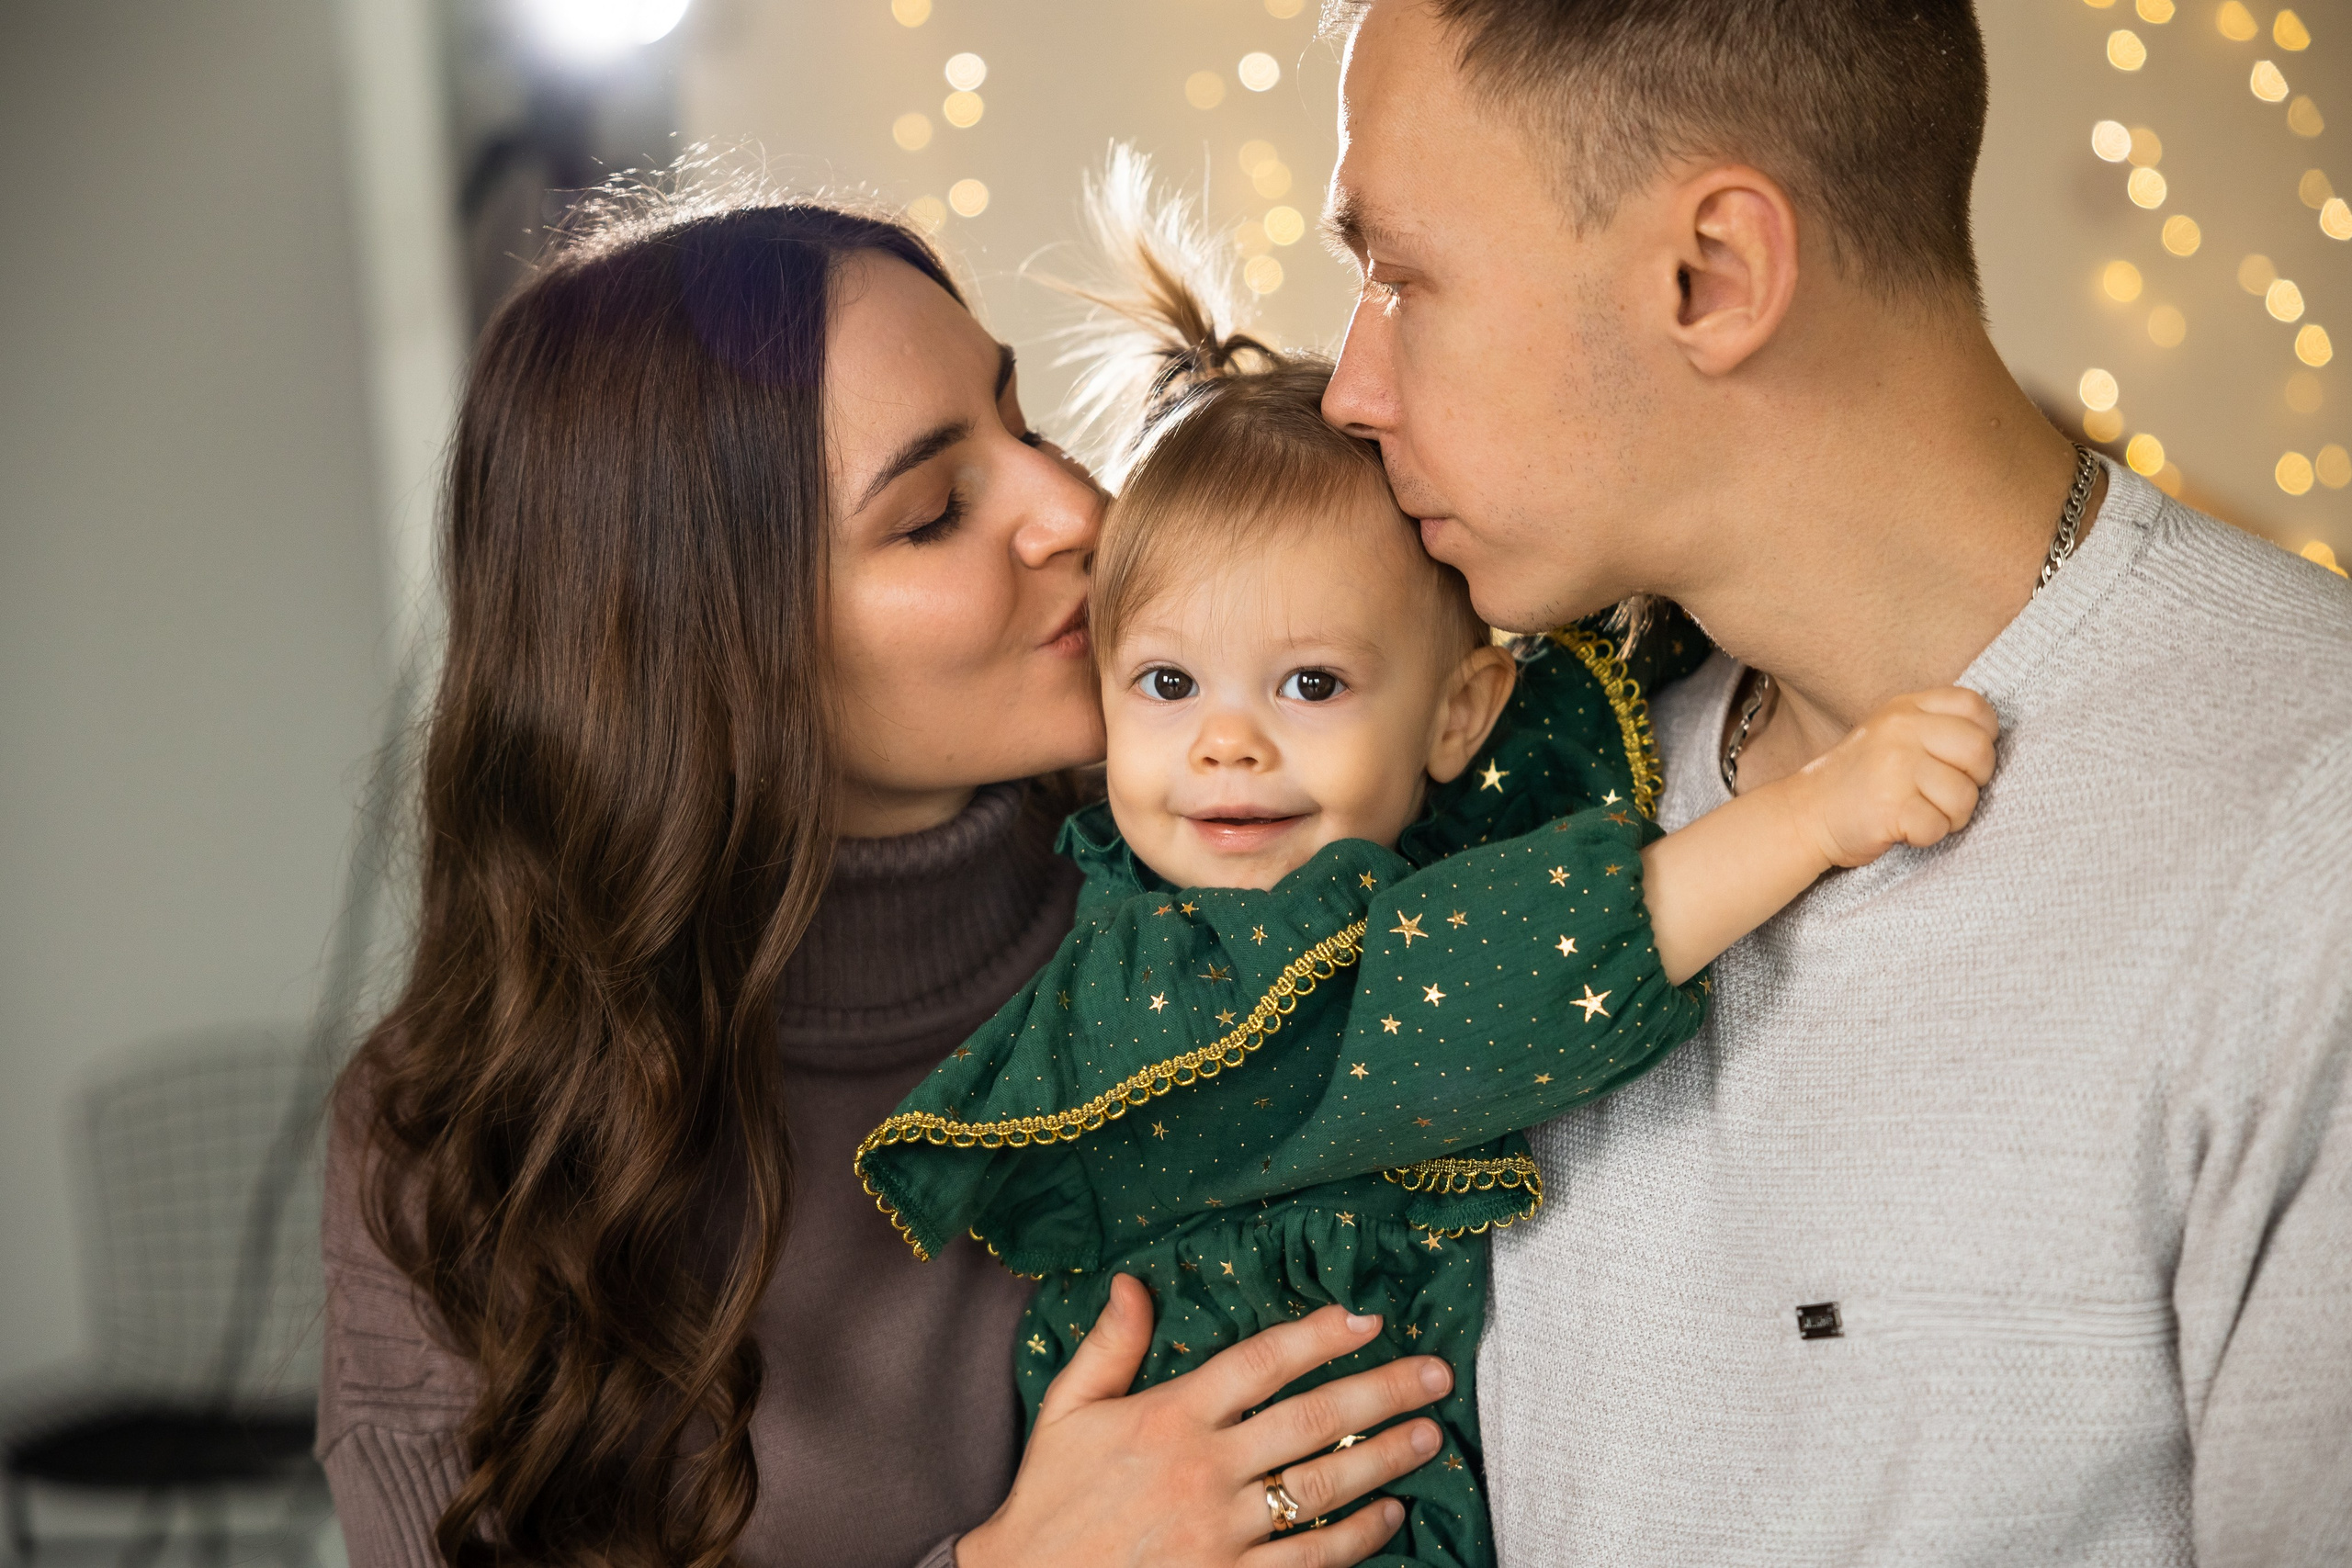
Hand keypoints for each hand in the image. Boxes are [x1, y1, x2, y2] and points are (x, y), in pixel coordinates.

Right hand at [957, 1274, 1448, 1567]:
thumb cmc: (1050, 1498)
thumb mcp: (1067, 1409)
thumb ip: (1109, 1345)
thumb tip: (1134, 1282)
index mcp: (1169, 1415)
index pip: (1261, 1363)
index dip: (1318, 1337)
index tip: (1366, 1320)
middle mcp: (1204, 1468)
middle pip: (1312, 1420)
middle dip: (1382, 1392)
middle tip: (1434, 1374)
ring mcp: (1221, 1532)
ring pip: (1323, 1488)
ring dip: (1385, 1459)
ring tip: (1428, 1435)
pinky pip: (1310, 1559)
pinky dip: (1358, 1537)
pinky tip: (1389, 1515)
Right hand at [1783, 687, 1999, 867]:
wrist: (1805, 814)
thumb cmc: (1859, 780)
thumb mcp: (1892, 734)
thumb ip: (1936, 727)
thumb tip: (1991, 742)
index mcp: (1905, 708)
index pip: (1975, 707)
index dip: (1983, 737)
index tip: (1960, 759)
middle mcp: (1900, 732)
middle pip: (1979, 751)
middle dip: (1974, 782)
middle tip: (1945, 794)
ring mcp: (1894, 768)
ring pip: (1965, 796)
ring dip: (1950, 816)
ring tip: (1921, 813)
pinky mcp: (1890, 808)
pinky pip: (1938, 827)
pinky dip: (1927, 836)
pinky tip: (1904, 829)